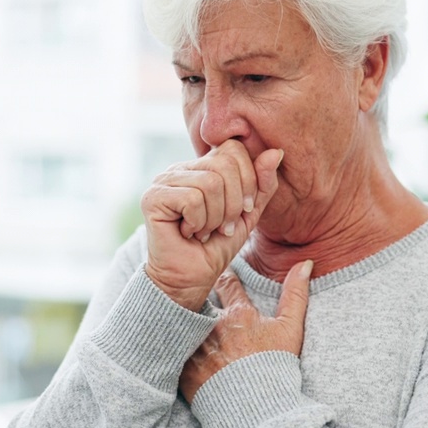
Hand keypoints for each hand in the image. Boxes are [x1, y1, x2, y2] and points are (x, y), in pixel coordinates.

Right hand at [142, 141, 283, 310]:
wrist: (191, 278)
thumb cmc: (217, 246)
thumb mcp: (248, 213)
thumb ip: (262, 184)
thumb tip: (275, 152)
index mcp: (203, 166)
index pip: (233, 149)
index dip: (248, 180)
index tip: (242, 210)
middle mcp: (181, 167)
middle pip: (224, 165)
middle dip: (233, 203)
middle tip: (222, 226)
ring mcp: (164, 180)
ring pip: (209, 183)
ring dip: (215, 217)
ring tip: (204, 231)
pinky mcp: (152, 197)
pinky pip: (192, 198)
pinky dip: (198, 222)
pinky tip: (188, 233)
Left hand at [179, 260, 312, 402]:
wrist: (257, 410)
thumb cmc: (276, 368)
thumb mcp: (291, 329)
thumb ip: (296, 294)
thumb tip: (305, 262)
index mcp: (238, 314)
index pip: (227, 284)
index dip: (226, 279)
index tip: (223, 277)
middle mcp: (213, 326)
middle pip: (201, 301)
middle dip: (201, 298)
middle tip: (198, 295)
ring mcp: (197, 348)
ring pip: (186, 324)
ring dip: (187, 322)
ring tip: (188, 324)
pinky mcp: (185, 370)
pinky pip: (176, 350)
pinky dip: (179, 346)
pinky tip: (181, 347)